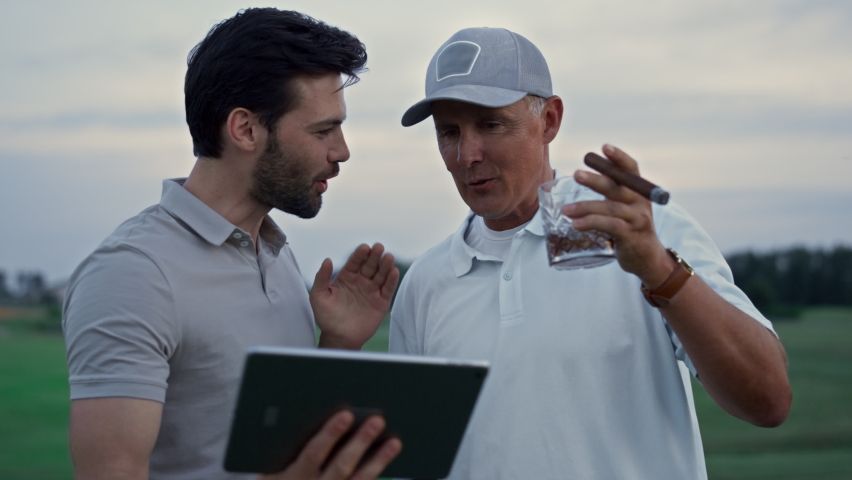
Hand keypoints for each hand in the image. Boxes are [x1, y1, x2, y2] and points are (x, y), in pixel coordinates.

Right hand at [258, 410, 401, 479]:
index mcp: (293, 476)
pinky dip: (377, 470)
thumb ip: (288, 443)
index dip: (330, 434)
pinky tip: (388, 456)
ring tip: (393, 441)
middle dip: (360, 442)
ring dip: (378, 461)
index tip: (346, 415)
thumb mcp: (273, 466)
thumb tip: (305, 412)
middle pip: (341, 465)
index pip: (313, 453)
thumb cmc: (280, 478)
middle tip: (377, 420)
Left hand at [311, 243, 399, 349]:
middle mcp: (361, 281)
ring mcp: (372, 291)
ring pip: (381, 275)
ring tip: (389, 257)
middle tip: (379, 247)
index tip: (364, 247)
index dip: (360, 254)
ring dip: (385, 265)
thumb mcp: (318, 296)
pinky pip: (387, 289)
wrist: (339, 338)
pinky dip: (392, 280)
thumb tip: (327, 259)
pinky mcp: (381, 302)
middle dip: (375, 256)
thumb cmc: (327, 318)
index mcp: (346, 277)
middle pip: (370, 265)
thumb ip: (321, 278)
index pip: (355, 262)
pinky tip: (394, 271)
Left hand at [563, 144, 673, 285]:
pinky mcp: (632, 236)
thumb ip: (610, 196)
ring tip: (565, 210)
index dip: (619, 158)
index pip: (631, 169)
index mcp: (638, 192)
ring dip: (585, 207)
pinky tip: (576, 224)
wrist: (648, 259)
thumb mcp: (625, 209)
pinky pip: (610, 226)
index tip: (604, 147)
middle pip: (617, 186)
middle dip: (595, 180)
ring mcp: (637, 219)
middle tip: (576, 175)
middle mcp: (640, 202)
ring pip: (610, 208)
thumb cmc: (630, 230)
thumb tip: (581, 179)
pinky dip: (591, 223)